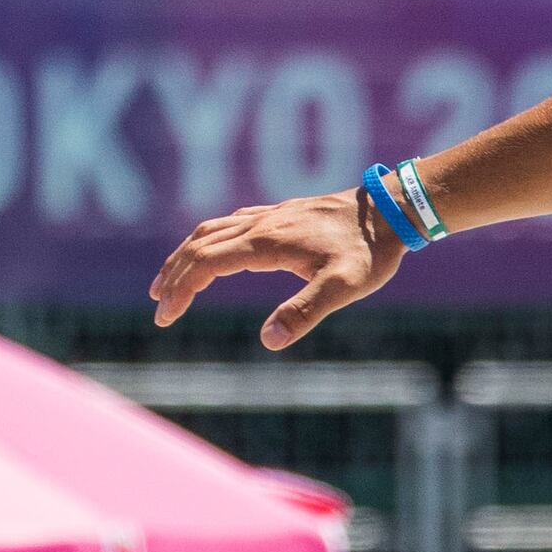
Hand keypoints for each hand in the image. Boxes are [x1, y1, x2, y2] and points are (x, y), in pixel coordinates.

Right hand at [149, 189, 404, 348]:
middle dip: (174, 276)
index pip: (205, 264)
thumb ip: (305, 312)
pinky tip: (214, 250)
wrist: (391, 211)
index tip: (166, 316)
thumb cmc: (370, 252)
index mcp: (265, 243)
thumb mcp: (343, 288)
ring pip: (211, 231)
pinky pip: (232, 223)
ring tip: (171, 280)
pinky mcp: (283, 214)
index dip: (181, 290)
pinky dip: (210, 239)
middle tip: (160, 308)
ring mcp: (270, 216)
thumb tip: (268, 340)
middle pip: (199, 246)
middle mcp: (260, 225)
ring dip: (186, 255)